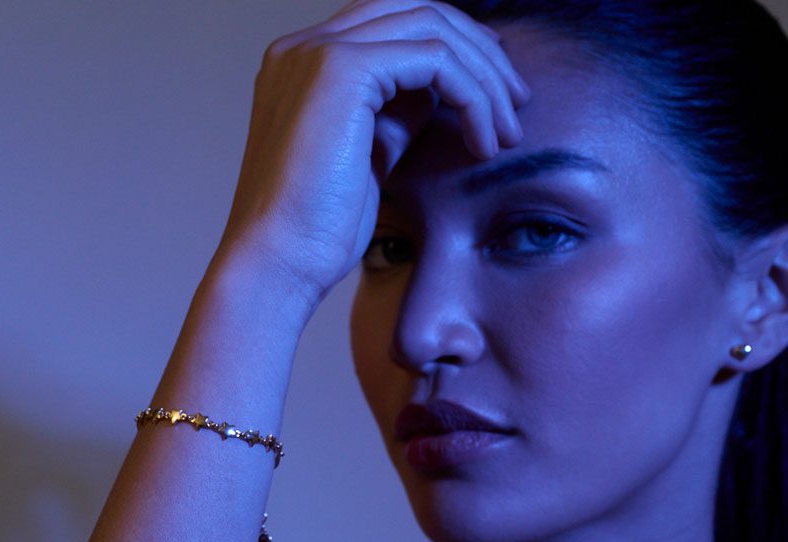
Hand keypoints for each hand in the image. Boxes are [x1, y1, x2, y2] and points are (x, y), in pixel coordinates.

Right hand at [219, 0, 528, 307]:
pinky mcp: (340, 70)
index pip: (393, 25)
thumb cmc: (319, 228)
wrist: (279, 261)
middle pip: (417, 12)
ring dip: (484, 78)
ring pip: (432, 28)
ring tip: (508, 131)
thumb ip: (398, 114)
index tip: (495, 92)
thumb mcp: (369, 158)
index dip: (455, 48)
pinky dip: (472, 96)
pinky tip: (484, 142)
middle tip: (517, 104)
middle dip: (479, 55)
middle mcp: (305, 46)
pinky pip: (435, 59)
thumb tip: (442, 93)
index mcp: (304, 64)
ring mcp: (317, 51)